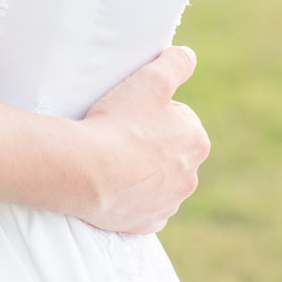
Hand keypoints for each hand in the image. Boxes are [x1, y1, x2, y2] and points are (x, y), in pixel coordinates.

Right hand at [71, 46, 209, 233]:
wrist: (84, 170)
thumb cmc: (118, 122)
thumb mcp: (151, 79)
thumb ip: (176, 63)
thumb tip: (189, 57)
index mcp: (197, 143)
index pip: (179, 118)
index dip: (153, 111)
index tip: (132, 112)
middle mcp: (189, 178)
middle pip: (169, 151)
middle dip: (151, 142)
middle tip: (121, 133)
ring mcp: (167, 204)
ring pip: (157, 180)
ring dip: (142, 170)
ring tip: (113, 158)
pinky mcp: (145, 224)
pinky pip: (143, 206)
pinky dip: (131, 196)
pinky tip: (114, 185)